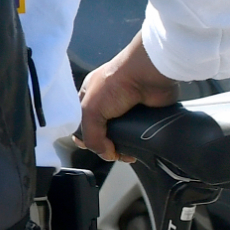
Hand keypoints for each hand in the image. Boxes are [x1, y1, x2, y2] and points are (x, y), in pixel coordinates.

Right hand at [74, 40, 183, 161]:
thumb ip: (91, 135)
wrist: (148, 75)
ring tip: (126, 153)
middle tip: (111, 152)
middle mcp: (107, 102)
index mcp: (89, 96)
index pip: (81, 122)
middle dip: (105, 145)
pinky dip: (137, 143)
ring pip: (120, 135)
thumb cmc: (117, 81)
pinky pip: (137, 134)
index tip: (91, 147)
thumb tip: (105, 154)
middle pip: (101, 132)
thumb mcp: (90, 110)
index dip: (84, 137)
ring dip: (122, 147)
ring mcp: (126, 108)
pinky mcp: (143, 114)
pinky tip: (138, 147)